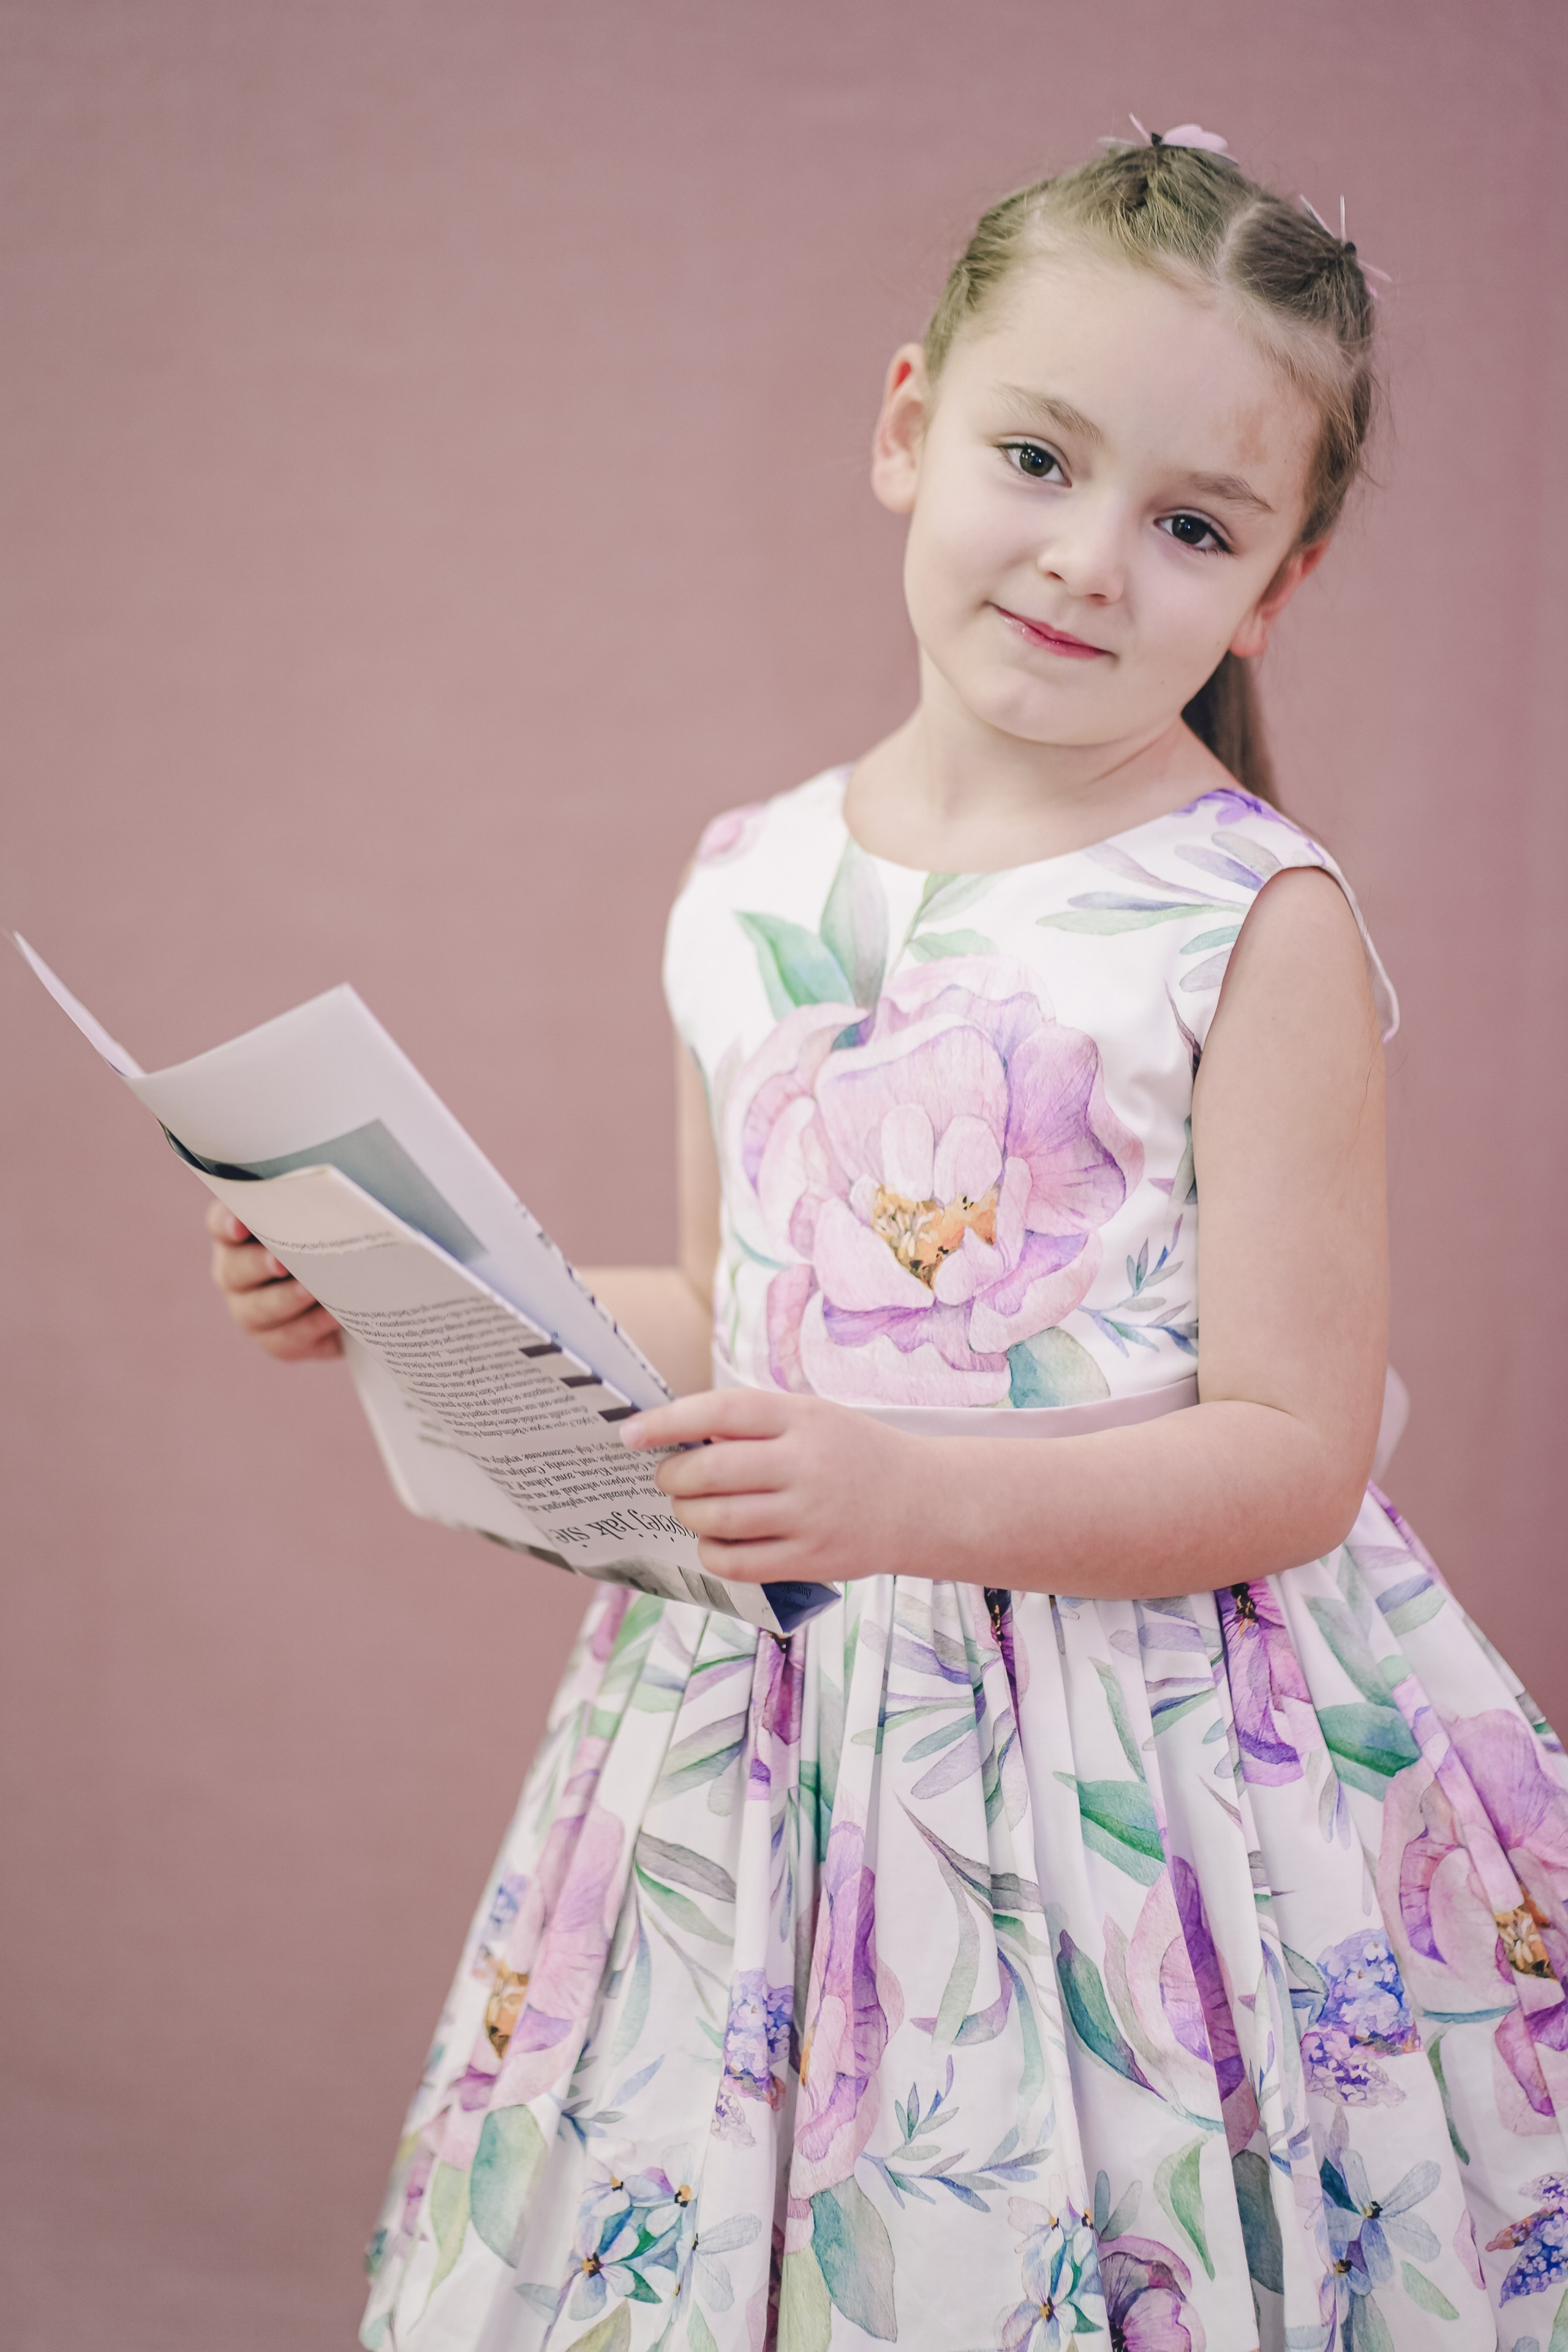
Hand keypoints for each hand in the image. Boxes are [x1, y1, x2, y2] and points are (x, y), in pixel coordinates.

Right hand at [205, 1197, 342, 1361]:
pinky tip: (333, 1316)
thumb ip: (317, 1207)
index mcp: (240, 1233)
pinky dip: (310, 1327)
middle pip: (234, 1269)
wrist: (359, 1288)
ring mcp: (250, 1309)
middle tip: (280, 1261)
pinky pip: (286, 1339)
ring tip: (311, 1291)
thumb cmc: (336, 1240)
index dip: (227, 1223)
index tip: (240, 1224)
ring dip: (284, 1300)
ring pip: (256, 1310)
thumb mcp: (329, 1219)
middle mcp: (235, 1272)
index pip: (220, 1222)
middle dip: (257, 1265)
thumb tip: (329, 1200)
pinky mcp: (277, 1340)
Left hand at [621, 1388, 933, 1584]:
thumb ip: (753, 1424)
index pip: (720, 1411)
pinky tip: (715, 1540)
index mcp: (802, 1418)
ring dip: (688, 1514)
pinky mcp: (811, 1561)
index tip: (631, 1433)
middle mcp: (805, 1465)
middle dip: (672, 1476)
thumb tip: (677, 1438)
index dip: (667, 1422)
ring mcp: (809, 1516)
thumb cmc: (852, 1453)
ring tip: (690, 1507)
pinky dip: (711, 1552)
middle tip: (667, 1476)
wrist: (924, 1503)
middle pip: (709, 1472)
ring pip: (716, 1520)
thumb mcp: (812, 1417)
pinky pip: (737, 1563)